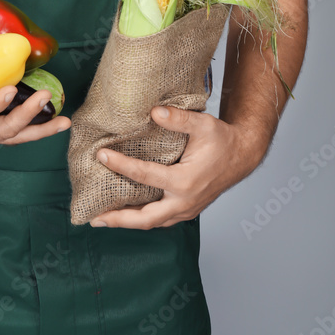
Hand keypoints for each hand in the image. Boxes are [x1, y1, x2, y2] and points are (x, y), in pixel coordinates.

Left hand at [89, 105, 266, 229]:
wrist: (241, 156)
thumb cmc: (221, 140)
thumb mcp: (203, 124)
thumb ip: (179, 119)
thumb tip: (154, 112)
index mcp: (185, 181)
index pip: (144, 175)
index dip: (120, 165)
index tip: (101, 156)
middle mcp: (184, 202)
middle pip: (145, 218)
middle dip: (118, 219)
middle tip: (93, 216)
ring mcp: (185, 210)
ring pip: (152, 223)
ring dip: (127, 222)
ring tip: (103, 218)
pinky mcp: (186, 210)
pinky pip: (159, 219)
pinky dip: (141, 218)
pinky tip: (126, 212)